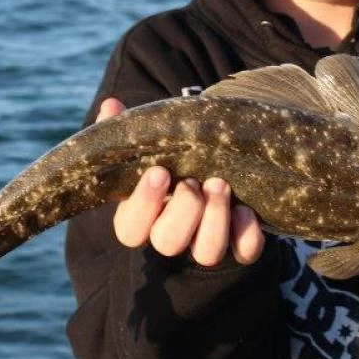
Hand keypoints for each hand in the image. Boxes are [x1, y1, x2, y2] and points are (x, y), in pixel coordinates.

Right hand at [98, 97, 265, 265]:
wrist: (205, 174)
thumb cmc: (167, 160)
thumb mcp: (145, 146)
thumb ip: (125, 131)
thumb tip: (112, 106)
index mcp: (140, 217)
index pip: (130, 229)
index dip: (144, 204)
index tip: (160, 171)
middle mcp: (170, 236)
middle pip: (168, 243)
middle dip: (185, 210)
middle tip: (194, 181)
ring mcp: (203, 243)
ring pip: (206, 252)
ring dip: (215, 219)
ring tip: (220, 184)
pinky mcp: (236, 245)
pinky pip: (244, 252)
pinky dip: (247, 235)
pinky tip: (245, 209)